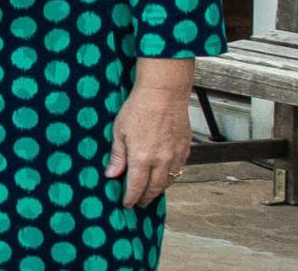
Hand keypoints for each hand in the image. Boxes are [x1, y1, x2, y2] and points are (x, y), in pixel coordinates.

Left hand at [106, 77, 192, 208]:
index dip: (131, 198)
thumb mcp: (120, 131)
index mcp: (142, 158)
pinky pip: (178, 170)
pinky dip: (170, 177)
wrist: (164, 94)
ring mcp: (175, 156)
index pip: (136, 187)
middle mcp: (161, 161)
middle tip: (138, 203)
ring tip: (150, 193)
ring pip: (168, 181)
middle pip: (154, 188)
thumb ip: (118, 156)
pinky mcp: (185, 149)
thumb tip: (112, 175)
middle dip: (145, 198)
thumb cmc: (138, 109)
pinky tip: (163, 177)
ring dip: (158, 190)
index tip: (126, 204)